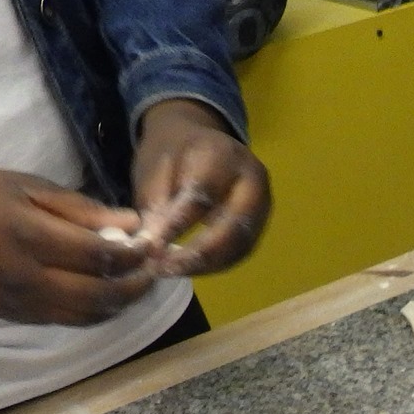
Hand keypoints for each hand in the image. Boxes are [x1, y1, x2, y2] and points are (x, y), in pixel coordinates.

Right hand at [0, 165, 155, 324]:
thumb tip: (132, 222)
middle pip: (99, 294)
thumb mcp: (26, 186)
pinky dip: (95, 311)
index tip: (152, 241)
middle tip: (154, 268)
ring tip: (137, 282)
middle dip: (135, 284)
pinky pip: (67, 321)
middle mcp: (26, 278)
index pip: (98, 254)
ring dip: (120, 303)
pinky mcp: (15, 317)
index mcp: (28, 236)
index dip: (133, 252)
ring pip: (87, 315)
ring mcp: (19, 303)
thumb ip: (80, 208)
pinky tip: (107, 293)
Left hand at [131, 98, 268, 275]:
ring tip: (173, 271)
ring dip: (207, 265)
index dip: (178, 224)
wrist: (200, 142)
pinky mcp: (260, 223)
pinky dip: (215, 264)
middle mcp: (252, 178)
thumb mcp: (155, 168)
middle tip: (164, 269)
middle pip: (234, 225)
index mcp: (223, 154)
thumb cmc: (173, 154)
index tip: (151, 246)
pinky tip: (190, 267)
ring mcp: (262, 202)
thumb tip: (152, 244)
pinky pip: (241, 251)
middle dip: (198, 253)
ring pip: (241, 244)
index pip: (204, 194)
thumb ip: (155, 203)